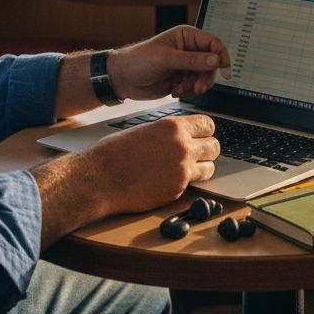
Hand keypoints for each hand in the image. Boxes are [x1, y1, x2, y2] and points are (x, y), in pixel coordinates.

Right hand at [84, 112, 220, 215]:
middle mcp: (182, 145)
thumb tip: (180, 135)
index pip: (208, 125)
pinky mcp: (177, 188)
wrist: (99, 178)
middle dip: (206, 151)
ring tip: (187, 170)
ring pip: (211, 167)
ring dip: (202, 168)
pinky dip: (185, 184)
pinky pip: (194, 184)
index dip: (204, 132)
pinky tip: (169, 181)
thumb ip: (166, 133)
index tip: (201, 137)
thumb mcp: (144, 130)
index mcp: (172, 126)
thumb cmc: (113, 154)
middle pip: (214, 146)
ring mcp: (182, 168)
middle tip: (196, 156)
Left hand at [110, 26, 232, 101]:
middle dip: (206, 76)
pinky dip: (187, 91)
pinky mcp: (181, 79)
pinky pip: (194, 86)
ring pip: (204, 77)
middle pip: (211, 63)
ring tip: (181, 90)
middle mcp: (188, 50)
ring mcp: (185, 66)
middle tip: (199, 87)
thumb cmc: (139, 60)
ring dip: (195, 86)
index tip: (225, 69)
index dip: (221, 55)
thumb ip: (193, 60)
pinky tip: (174, 91)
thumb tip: (215, 59)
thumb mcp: (167, 59)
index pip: (212, 43)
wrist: (122, 79)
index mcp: (186, 37)